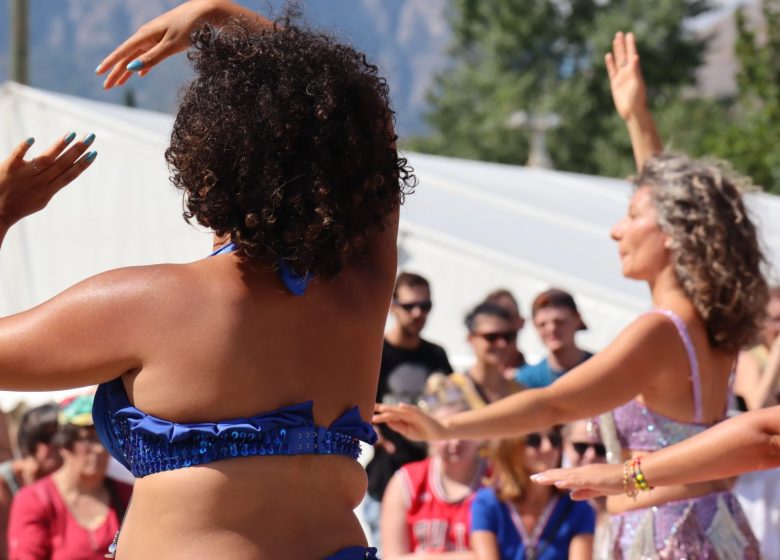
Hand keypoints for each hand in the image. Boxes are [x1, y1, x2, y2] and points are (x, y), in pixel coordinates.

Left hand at [0, 134, 96, 228]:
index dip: (82, 165)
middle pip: (62, 164)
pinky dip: (24, 148)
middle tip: (90, 137)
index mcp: (48, 191)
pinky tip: (33, 138)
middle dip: (78, 150)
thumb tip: (66, 173)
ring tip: (72, 135)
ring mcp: (24, 175)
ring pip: (45, 160)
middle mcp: (38, 182)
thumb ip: (53, 186)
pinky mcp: (8, 168)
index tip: (94, 153)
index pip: (69, 176)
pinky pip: (17, 156)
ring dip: (59, 147)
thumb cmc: (20, 206)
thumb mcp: (41, 200)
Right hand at [95, 0, 271, 89]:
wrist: (206, 12)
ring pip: (137, 56)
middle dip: (116, 72)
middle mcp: (147, 35)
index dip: (110, 64)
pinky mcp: (165, 39)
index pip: (123, 52)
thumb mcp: (171, 45)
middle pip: (127, 56)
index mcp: (145, 35)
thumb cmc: (190, 27)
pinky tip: (140, 73)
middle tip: (106, 87)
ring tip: (119, 83)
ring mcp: (156, 37)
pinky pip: (149, 55)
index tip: (98, 75)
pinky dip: (143, 65)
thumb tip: (131, 68)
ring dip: (127, 70)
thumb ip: (152, 57)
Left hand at [373, 403, 447, 441]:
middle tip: (370, 406)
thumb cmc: (421, 431)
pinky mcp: (420, 414)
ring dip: (390, 408)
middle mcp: (406, 413)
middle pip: (391, 410)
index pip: (388, 415)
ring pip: (399, 409)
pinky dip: (407, 407)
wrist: (437, 432)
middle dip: (381, 409)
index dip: (379, 415)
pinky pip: (413, 410)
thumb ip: (398, 427)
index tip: (368, 416)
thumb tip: (387, 421)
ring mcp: (413, 412)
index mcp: (402, 418)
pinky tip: (400, 406)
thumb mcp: (407, 432)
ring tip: (381, 407)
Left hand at [531, 463, 623, 499]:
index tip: (538, 478)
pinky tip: (558, 483)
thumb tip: (570, 496)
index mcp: (583, 474)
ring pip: (565, 475)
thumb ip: (584, 492)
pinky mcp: (593, 478)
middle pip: (561, 473)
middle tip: (532, 478)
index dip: (550, 476)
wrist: (630, 476)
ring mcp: (587, 474)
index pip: (563, 475)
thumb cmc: (616, 481)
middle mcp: (582, 471)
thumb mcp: (598, 489)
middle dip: (546, 476)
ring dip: (551, 477)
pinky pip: (577, 480)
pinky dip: (567, 481)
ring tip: (539, 479)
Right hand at [606, 31, 647, 121]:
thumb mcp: (637, 83)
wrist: (632, 111)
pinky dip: (610, 63)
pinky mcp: (615, 83)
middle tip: (620, 33)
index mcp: (635, 71)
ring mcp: (621, 77)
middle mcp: (628, 72)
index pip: (632, 54)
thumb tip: (634, 57)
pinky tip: (608, 56)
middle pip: (624, 55)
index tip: (630, 34)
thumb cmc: (637, 99)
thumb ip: (635, 70)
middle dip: (622, 44)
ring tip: (615, 41)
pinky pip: (612, 71)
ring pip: (618, 61)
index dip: (630, 44)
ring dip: (617, 51)